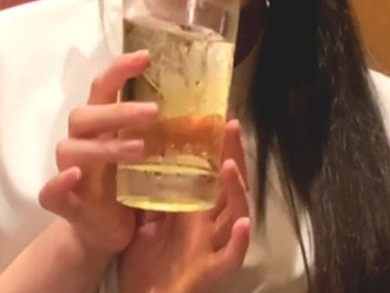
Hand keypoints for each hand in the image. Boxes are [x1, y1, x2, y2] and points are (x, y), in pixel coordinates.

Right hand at [38, 51, 158, 255]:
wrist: (108, 232)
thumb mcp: (152, 157)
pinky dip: (59, 182)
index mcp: (101, 125)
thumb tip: (219, 117)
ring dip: (105, 146)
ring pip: (73, 148)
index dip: (120, 69)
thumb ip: (170, 137)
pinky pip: (50, 190)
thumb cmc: (130, 186)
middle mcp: (81, 141)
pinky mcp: (63, 202)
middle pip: (86, 114)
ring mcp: (69, 170)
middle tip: (154, 112)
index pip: (104, 88)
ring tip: (139, 150)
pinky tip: (73, 176)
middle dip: (118, 111)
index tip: (147, 56)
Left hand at [118, 120, 250, 292]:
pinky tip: (243, 224)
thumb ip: (155, 192)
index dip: (219, 146)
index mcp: (194, 210)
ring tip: (231, 166)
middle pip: (229, 187)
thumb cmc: (146, 261)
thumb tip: (150, 154)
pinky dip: (238, 242)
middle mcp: (208, 225)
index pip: (212, 172)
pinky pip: (229, 257)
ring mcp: (211, 247)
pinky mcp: (208, 271)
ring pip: (233, 216)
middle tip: (233, 126)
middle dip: (234, 156)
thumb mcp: (148, 219)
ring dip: (236, 192)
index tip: (219, 117)